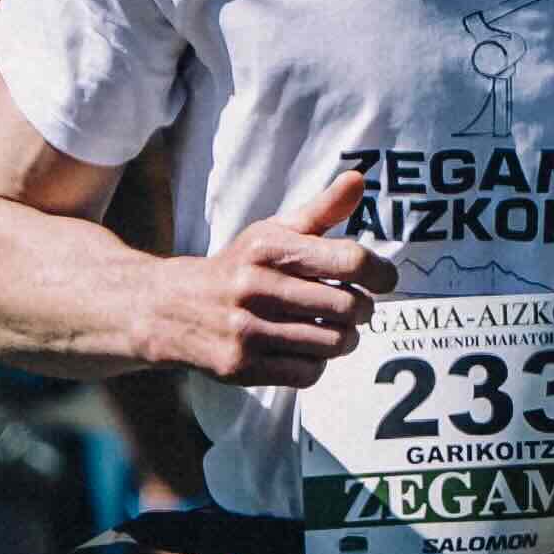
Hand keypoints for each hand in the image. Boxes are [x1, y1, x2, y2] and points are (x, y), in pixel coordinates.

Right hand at [186, 167, 392, 389]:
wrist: (169, 308)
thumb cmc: (238, 267)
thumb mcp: (272, 232)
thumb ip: (320, 211)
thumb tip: (358, 179)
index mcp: (268, 248)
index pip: (349, 260)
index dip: (380, 272)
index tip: (384, 278)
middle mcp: (256, 287)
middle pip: (348, 307)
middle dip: (364, 309)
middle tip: (359, 307)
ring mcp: (247, 330)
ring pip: (333, 344)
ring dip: (345, 339)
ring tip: (337, 330)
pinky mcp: (241, 366)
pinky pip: (308, 373)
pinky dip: (318, 364)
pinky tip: (308, 349)